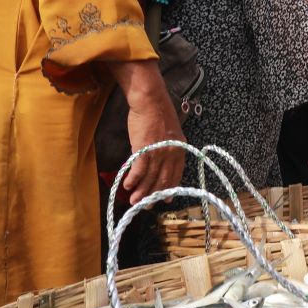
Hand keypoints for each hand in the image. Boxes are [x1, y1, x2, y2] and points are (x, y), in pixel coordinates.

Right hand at [108, 60, 185, 204]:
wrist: (150, 101)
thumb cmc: (157, 113)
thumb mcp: (169, 133)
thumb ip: (167, 147)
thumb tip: (159, 160)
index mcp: (180, 149)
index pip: (176, 174)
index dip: (169, 188)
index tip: (165, 199)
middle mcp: (172, 153)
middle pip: (163, 179)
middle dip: (154, 195)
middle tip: (145, 206)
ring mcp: (159, 152)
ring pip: (150, 177)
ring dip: (141, 191)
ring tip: (134, 201)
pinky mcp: (145, 149)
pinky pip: (139, 170)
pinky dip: (133, 179)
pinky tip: (127, 186)